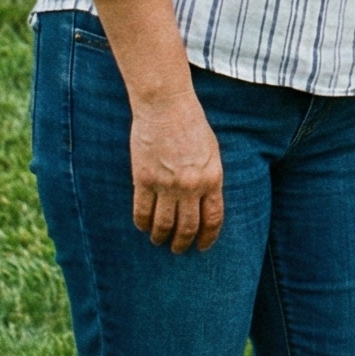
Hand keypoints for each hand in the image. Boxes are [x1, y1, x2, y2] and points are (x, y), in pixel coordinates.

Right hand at [127, 91, 224, 252]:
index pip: (212, 219)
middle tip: (178, 250)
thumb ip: (210, 177)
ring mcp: (166, 184)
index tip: (202, 247)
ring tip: (158, 240)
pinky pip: (142, 211)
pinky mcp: (144, 179)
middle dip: (183, 243)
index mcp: (212, 178)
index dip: (207, 237)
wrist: (166, 106)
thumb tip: (205, 202)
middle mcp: (190, 186)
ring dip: (161, 236)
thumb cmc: (191, 124)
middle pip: (187, 227)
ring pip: (163, 224)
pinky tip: (142, 226)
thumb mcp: (212, 151)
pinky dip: (142, 223)